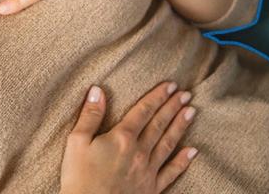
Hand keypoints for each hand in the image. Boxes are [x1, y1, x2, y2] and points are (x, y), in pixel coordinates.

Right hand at [59, 81, 199, 193]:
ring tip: (191, 112)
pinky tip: (192, 151)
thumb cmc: (78, 179)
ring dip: (180, 127)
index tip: (170, 85)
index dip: (157, 96)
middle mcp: (139, 152)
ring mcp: (147, 172)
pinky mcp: (151, 189)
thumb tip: (98, 90)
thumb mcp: (76, 143)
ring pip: (168, 144)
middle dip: (173, 107)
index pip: (143, 111)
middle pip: (159, 124)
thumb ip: (90, 116)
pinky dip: (183, 161)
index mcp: (121, 138)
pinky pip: (171, 173)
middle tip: (186, 93)